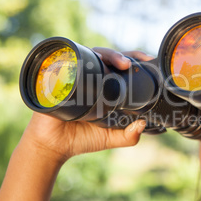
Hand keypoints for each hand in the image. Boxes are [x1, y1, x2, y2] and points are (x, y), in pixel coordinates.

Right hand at [21, 48, 153, 163]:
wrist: (53, 147)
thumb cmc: (81, 138)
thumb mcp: (110, 138)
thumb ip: (129, 136)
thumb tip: (143, 124)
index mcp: (103, 85)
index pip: (119, 65)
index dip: (133, 58)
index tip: (148, 60)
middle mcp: (89, 76)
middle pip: (105, 56)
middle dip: (119, 56)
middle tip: (128, 65)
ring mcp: (73, 75)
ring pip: (89, 54)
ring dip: (104, 54)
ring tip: (117, 62)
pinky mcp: (56, 79)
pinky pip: (65, 63)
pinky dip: (75, 58)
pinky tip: (85, 60)